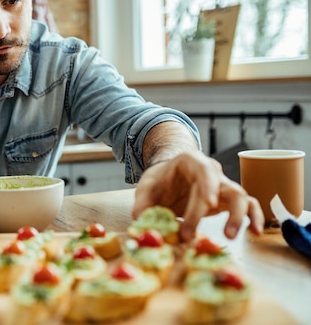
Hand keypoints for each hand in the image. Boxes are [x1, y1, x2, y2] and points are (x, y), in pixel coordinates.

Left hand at [133, 150, 263, 240]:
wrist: (169, 182)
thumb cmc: (160, 183)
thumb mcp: (146, 189)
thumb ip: (142, 203)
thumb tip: (141, 220)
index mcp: (191, 161)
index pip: (203, 168)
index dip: (208, 184)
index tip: (209, 202)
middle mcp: (211, 172)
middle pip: (219, 186)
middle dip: (205, 212)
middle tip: (190, 234)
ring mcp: (223, 186)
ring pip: (240, 195)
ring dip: (237, 216)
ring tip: (229, 235)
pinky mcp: (229, 201)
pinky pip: (248, 206)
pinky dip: (254, 217)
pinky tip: (256, 232)